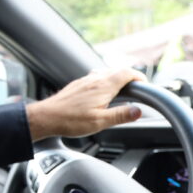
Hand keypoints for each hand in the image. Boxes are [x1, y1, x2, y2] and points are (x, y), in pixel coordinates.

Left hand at [26, 68, 145, 140]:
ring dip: (116, 79)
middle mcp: (94, 79)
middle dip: (129, 78)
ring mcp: (84, 81)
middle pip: (117, 71)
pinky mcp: (77, 85)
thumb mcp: (100, 122)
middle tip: (137, 89)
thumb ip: (121, 115)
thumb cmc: (70, 120)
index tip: (145, 84)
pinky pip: (95, 78)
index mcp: (103, 86)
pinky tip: (101, 94)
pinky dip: (104, 81)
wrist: (46, 117)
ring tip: (121, 92)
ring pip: (105, 73)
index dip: (139, 77)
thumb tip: (138, 111)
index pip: (127, 73)